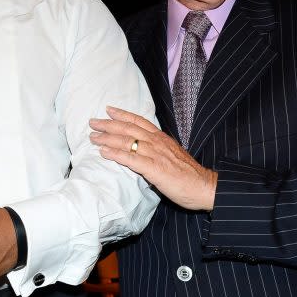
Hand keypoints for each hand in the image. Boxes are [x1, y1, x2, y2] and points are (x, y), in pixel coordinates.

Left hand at [89, 106, 216, 210]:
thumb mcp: (172, 155)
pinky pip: (130, 159)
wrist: (204, 186)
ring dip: (107, 138)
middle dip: (108, 124)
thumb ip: (158, 150)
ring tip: (93, 137)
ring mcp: (155, 154)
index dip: (122, 115)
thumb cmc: (189, 174)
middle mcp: (157, 142)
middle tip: (92, 122)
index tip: (109, 110)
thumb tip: (144, 150)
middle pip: (128, 128)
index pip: (139, 121)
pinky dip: (115, 154)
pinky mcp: (154, 169)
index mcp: (162, 138)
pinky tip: (104, 152)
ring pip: (126, 141)